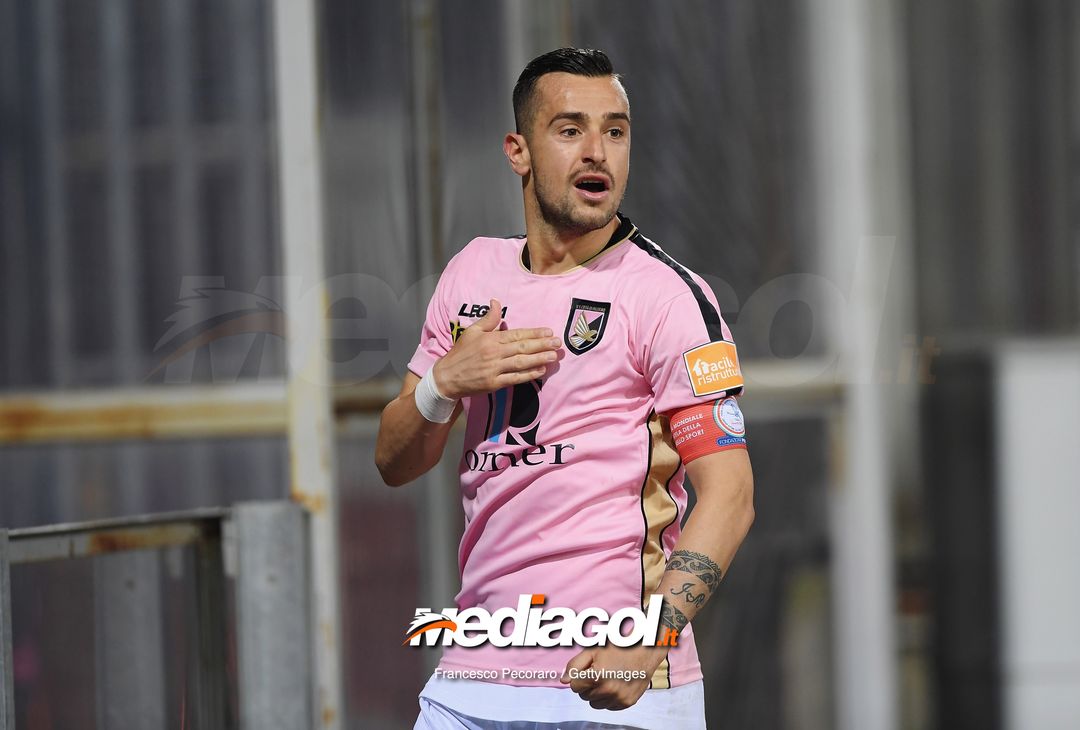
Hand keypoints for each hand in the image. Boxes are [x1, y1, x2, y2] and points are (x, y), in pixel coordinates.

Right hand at [432, 299, 561, 399]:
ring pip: (521, 363)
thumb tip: (496, 301)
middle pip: (522, 348)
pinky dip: (528, 375)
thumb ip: (488, 318)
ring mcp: (494, 369)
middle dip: (542, 345)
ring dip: (539, 359)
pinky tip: (540, 371)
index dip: (534, 333)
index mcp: (490, 339)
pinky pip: (515, 378)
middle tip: (558, 343)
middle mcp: (494, 353)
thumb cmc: (460, 353)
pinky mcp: (494, 383)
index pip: (517, 334)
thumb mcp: (472, 331)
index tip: (548, 331)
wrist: (446, 377)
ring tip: (553, 356)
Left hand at [560, 644, 668, 710]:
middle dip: (587, 685)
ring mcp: (619, 698)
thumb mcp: (593, 650)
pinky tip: (615, 684)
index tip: (587, 670)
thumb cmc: (618, 647)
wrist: (644, 650)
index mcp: (598, 676)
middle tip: (598, 671)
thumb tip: (564, 680)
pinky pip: (609, 707)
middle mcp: (609, 690)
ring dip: (597, 694)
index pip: (575, 687)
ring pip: (595, 704)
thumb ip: (575, 665)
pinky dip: (609, 698)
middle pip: (584, 696)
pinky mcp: (627, 703)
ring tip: (606, 678)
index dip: (579, 677)